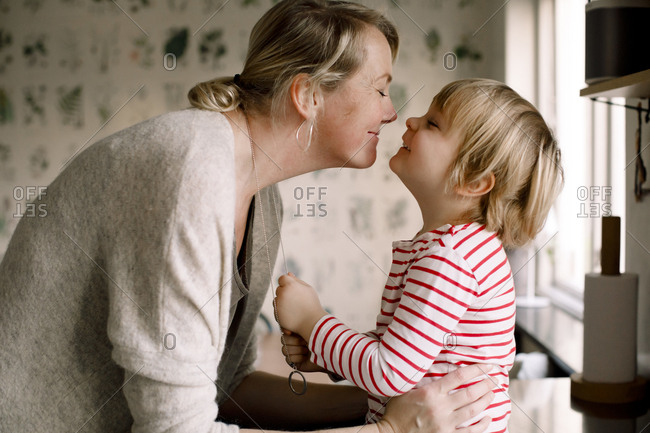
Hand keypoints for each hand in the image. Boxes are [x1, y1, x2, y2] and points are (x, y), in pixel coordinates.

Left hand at [275, 273, 326, 339]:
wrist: (312, 323)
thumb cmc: (312, 304)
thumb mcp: (308, 289)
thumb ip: (297, 280)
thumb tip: (288, 273)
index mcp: (290, 285)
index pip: (282, 278)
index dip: (286, 282)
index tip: (292, 288)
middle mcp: (282, 294)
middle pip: (278, 289)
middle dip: (285, 293)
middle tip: (296, 299)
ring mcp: (278, 305)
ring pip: (276, 300)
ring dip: (282, 302)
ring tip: (294, 308)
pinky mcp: (277, 315)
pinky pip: (276, 310)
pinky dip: (282, 312)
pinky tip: (291, 314)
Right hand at [281, 332, 327, 372]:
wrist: (327, 355)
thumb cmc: (321, 341)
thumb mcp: (310, 331)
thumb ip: (300, 327)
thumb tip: (288, 329)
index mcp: (296, 333)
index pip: (285, 331)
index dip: (288, 332)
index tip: (292, 332)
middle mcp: (293, 342)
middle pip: (284, 340)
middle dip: (296, 341)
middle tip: (306, 342)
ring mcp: (292, 352)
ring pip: (285, 350)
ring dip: (298, 350)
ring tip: (307, 350)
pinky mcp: (293, 362)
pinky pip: (289, 359)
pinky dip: (298, 357)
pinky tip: (305, 357)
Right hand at [378, 364, 496, 432]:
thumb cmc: (398, 411)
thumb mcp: (406, 390)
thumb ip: (423, 380)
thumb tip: (435, 365)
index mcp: (431, 393)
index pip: (458, 377)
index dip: (475, 370)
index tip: (486, 366)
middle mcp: (440, 407)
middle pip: (470, 394)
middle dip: (485, 385)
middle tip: (494, 380)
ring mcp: (445, 424)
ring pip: (473, 411)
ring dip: (485, 401)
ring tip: (491, 394)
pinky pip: (470, 431)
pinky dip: (482, 425)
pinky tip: (488, 418)